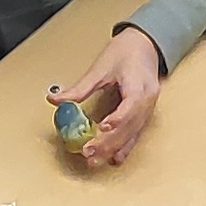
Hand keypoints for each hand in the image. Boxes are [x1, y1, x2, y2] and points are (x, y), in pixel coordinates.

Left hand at [53, 25, 168, 167]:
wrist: (145, 45)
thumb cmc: (126, 51)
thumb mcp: (100, 67)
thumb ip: (80, 88)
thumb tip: (57, 99)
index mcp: (139, 86)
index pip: (130, 107)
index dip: (117, 120)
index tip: (102, 129)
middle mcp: (147, 100)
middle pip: (129, 126)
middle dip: (109, 142)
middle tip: (89, 152)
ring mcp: (148, 109)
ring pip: (132, 134)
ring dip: (114, 149)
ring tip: (96, 160)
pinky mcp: (145, 114)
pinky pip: (136, 134)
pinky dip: (125, 147)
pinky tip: (114, 158)